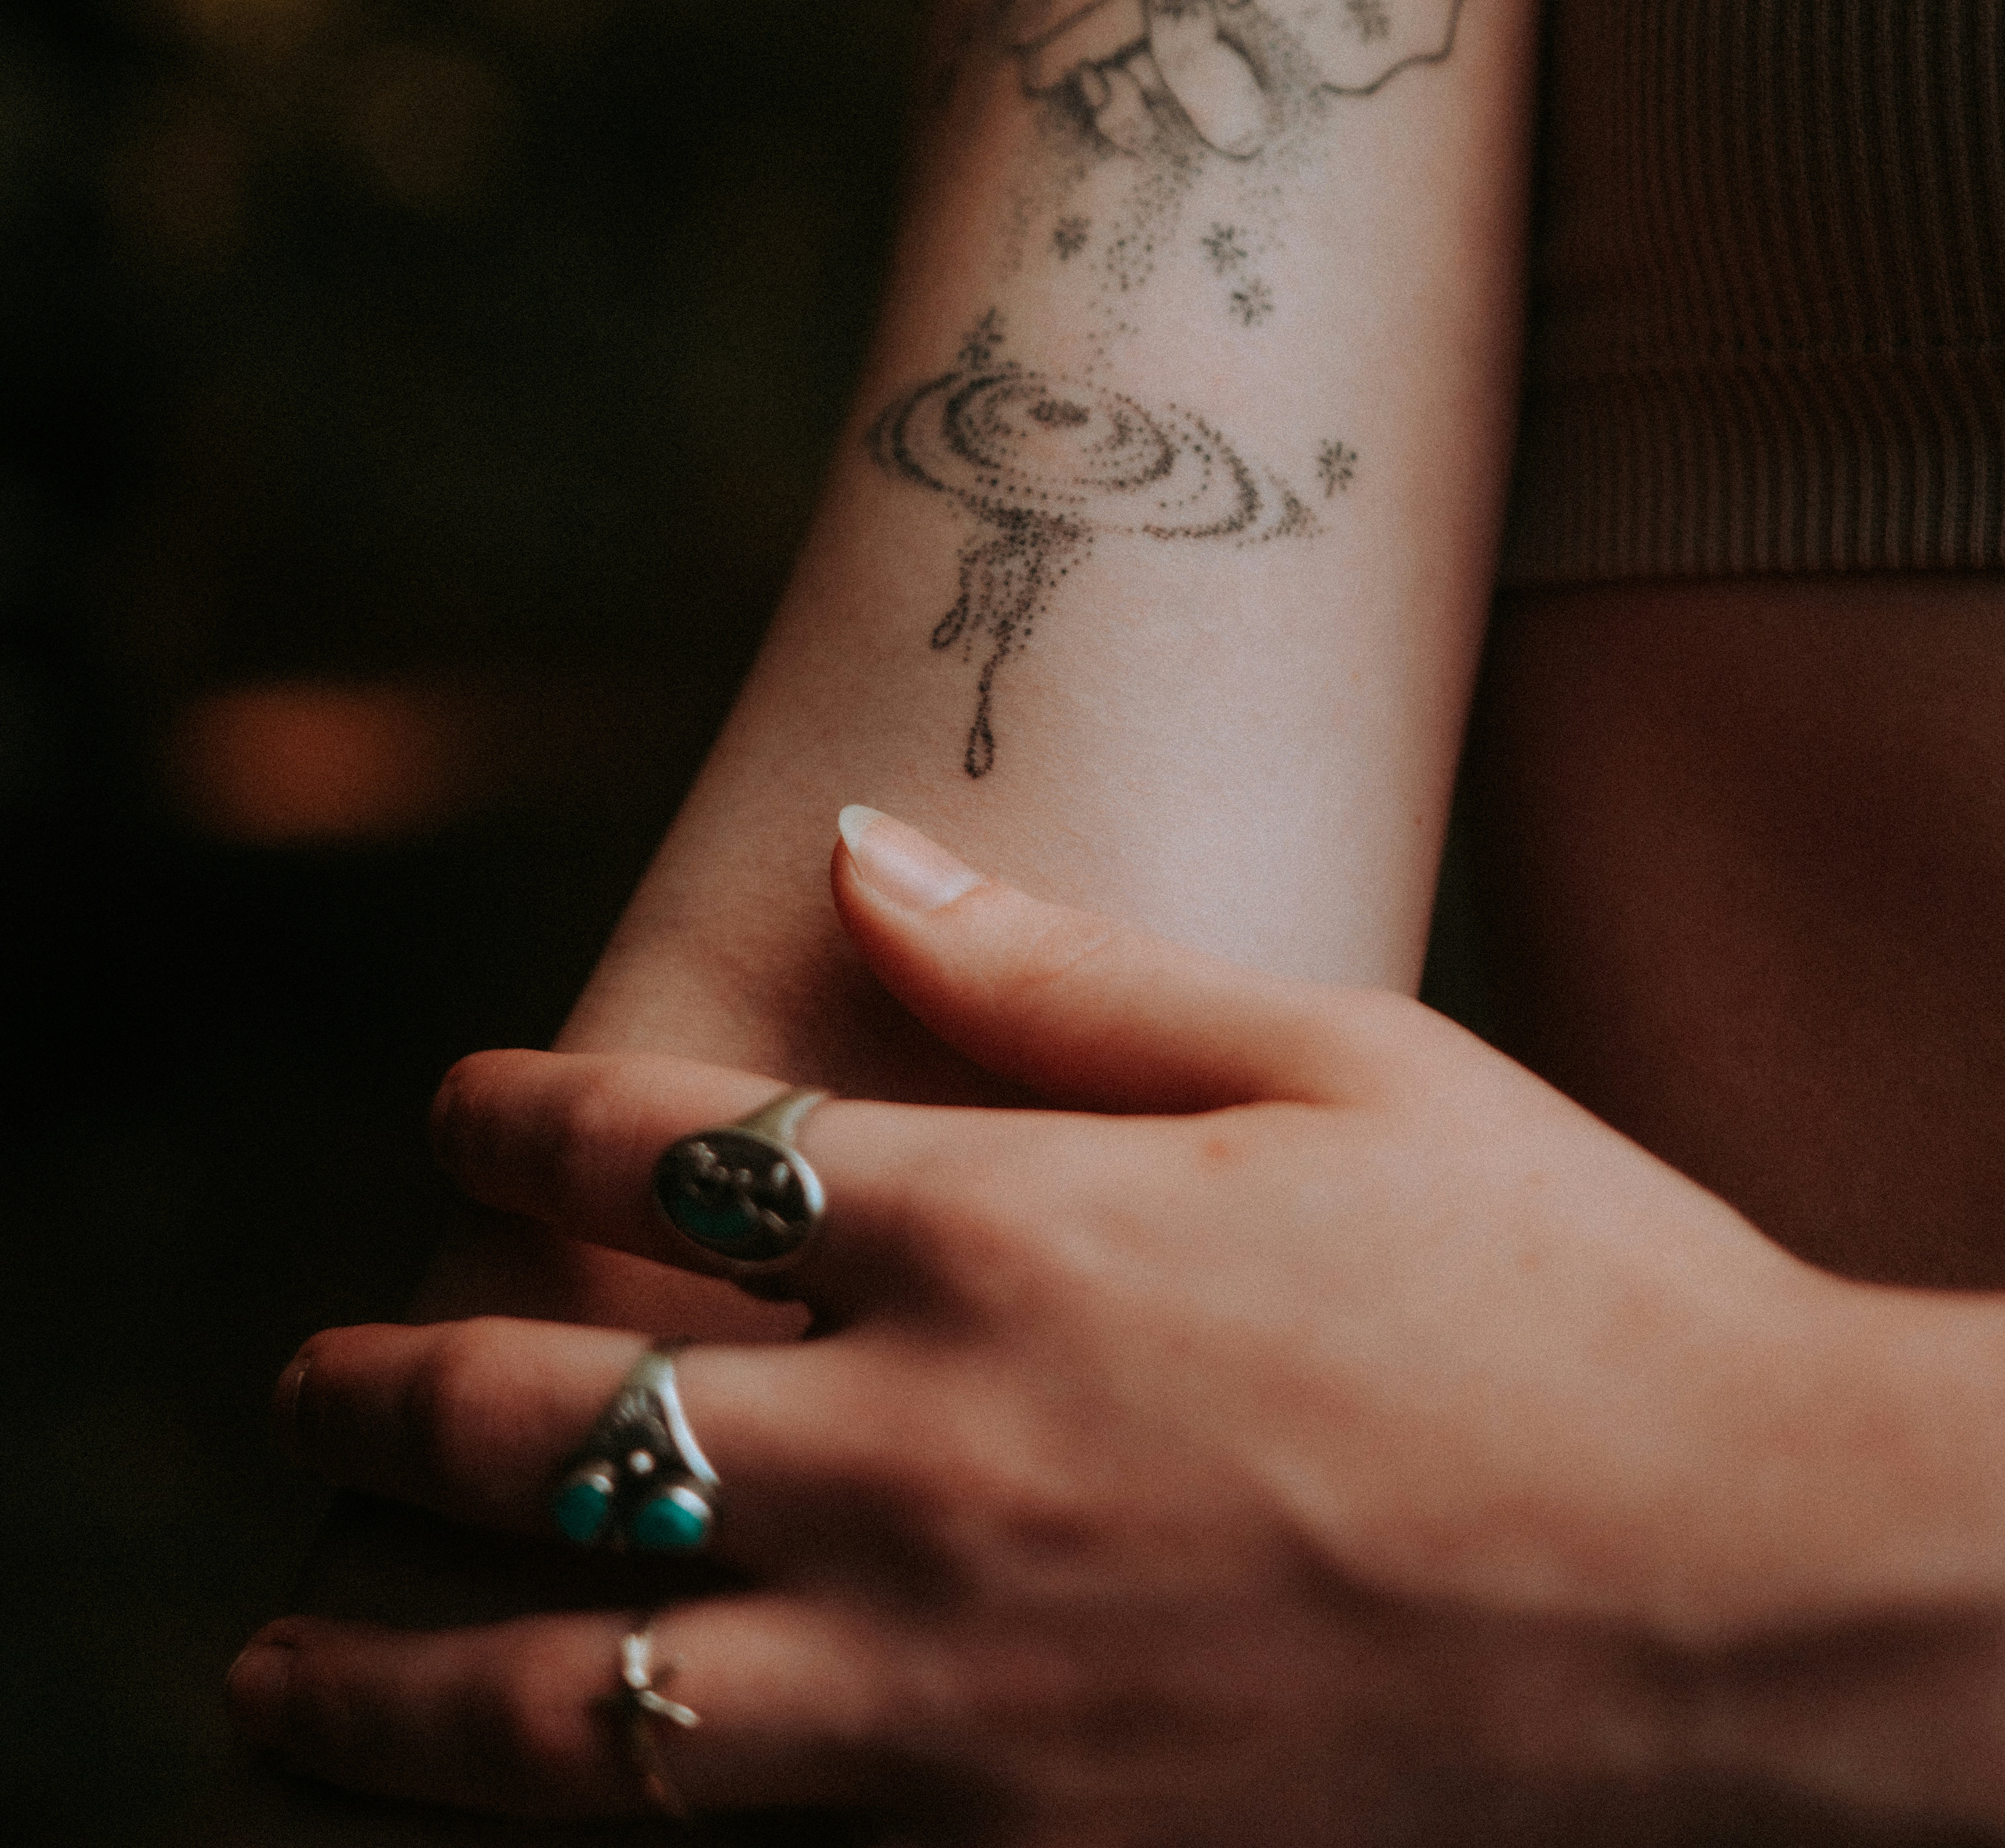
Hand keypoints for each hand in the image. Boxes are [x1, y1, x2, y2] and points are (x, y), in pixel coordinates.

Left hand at [227, 812, 1975, 1839]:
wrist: (1774, 1600)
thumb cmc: (1576, 1296)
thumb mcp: (1343, 1064)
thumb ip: (1066, 973)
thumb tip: (859, 851)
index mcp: (1014, 1234)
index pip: (661, 1149)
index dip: (515, 1115)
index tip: (448, 1106)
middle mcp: (944, 1456)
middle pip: (552, 1426)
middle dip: (382, 1395)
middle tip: (296, 1391)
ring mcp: (965, 1690)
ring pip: (565, 1697)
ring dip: (379, 1678)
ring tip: (275, 1665)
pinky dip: (571, 1833)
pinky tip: (492, 1826)